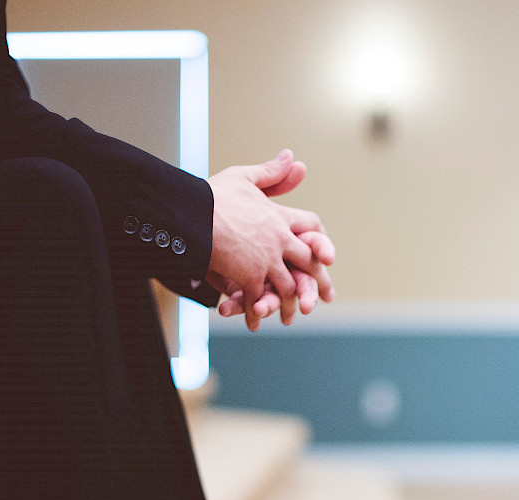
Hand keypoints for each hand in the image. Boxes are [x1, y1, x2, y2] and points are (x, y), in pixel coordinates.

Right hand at [207, 150, 332, 324]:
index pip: (311, 227)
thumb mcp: (244, 178)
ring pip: (287, 286)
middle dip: (318, 281)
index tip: (326, 255)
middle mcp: (280, 240)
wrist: (192, 213)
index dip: (320, 240)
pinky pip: (257, 299)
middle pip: (309, 263)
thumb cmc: (213, 195)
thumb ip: (271, 173)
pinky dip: (255, 313)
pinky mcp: (249, 276)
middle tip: (326, 297)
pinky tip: (255, 323)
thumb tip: (293, 158)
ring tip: (289, 317)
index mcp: (280, 217)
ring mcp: (267, 260)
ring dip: (288, 304)